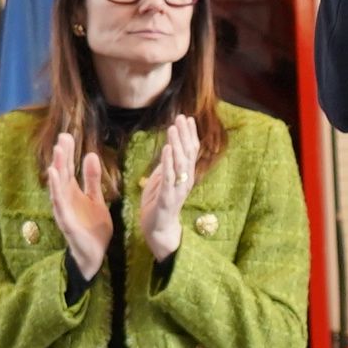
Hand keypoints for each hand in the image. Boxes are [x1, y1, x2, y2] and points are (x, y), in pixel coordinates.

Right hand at [42, 128, 112, 276]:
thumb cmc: (93, 227)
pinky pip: (59, 204)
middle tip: (62, 138)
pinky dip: (56, 190)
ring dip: (57, 169)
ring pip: (58, 187)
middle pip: (62, 174)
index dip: (68, 153)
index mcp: (73, 193)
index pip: (69, 169)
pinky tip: (55, 176)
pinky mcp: (66, 222)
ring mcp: (64, 210)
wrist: (95, 254)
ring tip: (58, 152)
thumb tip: (90, 155)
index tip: (67, 136)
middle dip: (62, 156)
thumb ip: (92, 180)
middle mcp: (65, 199)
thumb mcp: (97, 199)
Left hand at [136, 118, 198, 264]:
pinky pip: (169, 178)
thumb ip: (165, 166)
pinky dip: (168, 163)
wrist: (158, 230)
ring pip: (181, 163)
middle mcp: (185, 181)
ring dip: (177, 144)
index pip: (190, 151)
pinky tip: (167, 149)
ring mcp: (178, 190)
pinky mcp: (168, 198)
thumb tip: (169, 148)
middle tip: (181, 117)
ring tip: (173, 128)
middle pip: (188, 154)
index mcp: (184, 176)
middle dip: (185, 135)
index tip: (187, 118)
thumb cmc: (158, 205)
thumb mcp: (160, 181)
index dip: (189, 134)